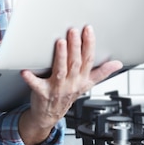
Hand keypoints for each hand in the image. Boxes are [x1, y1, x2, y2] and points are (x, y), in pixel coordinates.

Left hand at [18, 26, 122, 143]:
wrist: (49, 115)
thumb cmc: (66, 96)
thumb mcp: (87, 84)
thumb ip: (101, 72)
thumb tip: (118, 63)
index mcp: (82, 79)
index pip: (88, 59)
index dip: (90, 44)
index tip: (88, 29)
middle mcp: (71, 83)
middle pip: (75, 63)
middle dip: (75, 46)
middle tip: (73, 31)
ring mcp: (57, 88)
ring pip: (61, 70)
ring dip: (61, 56)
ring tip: (60, 42)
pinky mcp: (42, 93)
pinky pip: (37, 85)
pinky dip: (31, 78)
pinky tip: (26, 71)